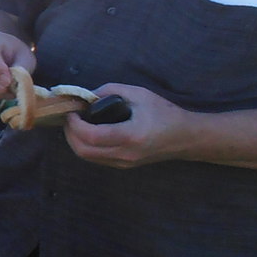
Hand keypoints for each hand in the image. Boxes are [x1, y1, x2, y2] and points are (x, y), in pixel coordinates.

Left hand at [63, 83, 189, 168]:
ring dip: (75, 141)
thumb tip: (87, 95)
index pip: (91, 136)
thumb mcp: (139, 94)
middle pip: (83, 151)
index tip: (72, 110)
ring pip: (87, 157)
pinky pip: (97, 159)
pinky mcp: (124, 165)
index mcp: (130, 136)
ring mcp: (124, 163)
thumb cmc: (165, 113)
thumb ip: (111, 90)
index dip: (74, 124)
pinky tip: (87, 132)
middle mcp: (125, 154)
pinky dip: (86, 146)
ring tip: (77, 123)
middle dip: (70, 133)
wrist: (186, 137)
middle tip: (70, 117)